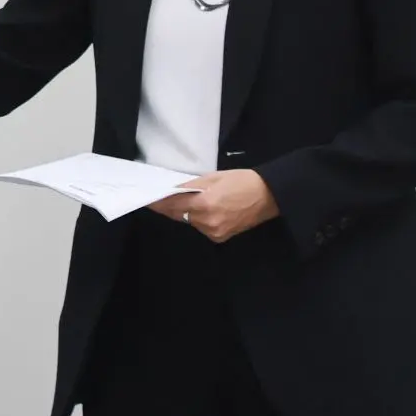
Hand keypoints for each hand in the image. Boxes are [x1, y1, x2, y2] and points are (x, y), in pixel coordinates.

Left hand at [148, 170, 278, 242]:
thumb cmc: (243, 181)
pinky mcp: (220, 237)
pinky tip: (197, 210)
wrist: (270, 196)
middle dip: (167, 207)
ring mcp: (213, 232)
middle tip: (157, 198)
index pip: (172, 204)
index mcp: (204, 204)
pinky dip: (196, 218)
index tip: (145, 199)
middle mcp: (206, 222)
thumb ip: (190, 186)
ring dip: (182, 212)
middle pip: (177, 215)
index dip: (157, 202)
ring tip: (178, 201)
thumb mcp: (213, 177)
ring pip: (188, 221)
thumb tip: (172, 190)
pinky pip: (200, 227)